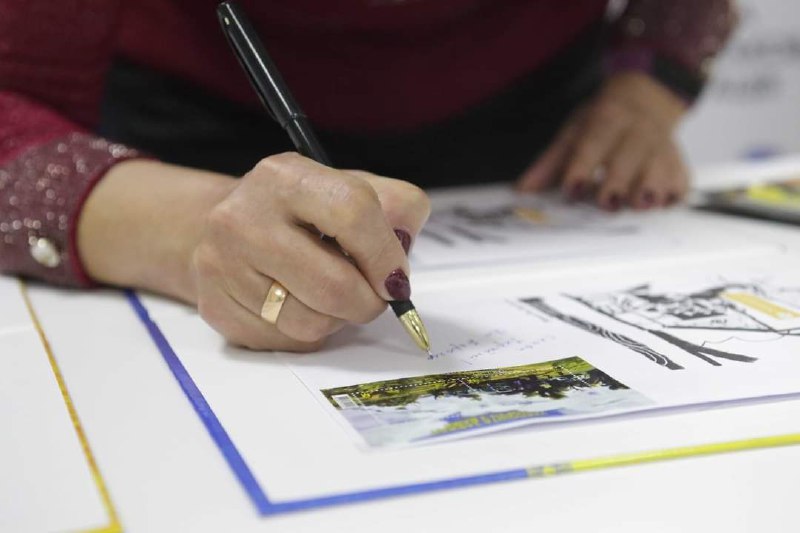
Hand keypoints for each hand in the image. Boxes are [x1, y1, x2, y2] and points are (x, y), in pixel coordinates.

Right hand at [190, 153, 429, 350]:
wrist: (230, 228)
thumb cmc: (303, 213)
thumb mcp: (352, 188)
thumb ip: (396, 207)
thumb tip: (403, 248)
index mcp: (284, 176)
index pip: (353, 212)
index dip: (385, 255)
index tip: (396, 277)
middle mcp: (243, 217)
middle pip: (334, 285)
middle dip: (368, 301)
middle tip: (372, 296)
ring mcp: (222, 265)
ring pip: (311, 323)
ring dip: (337, 319)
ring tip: (328, 294)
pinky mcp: (216, 307)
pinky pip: (286, 341)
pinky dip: (307, 331)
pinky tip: (297, 303)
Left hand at [517, 72, 689, 209]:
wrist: (644, 99)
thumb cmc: (602, 123)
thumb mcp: (573, 133)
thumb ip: (549, 164)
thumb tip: (523, 190)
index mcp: (608, 119)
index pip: (593, 143)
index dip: (583, 166)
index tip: (572, 189)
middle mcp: (638, 130)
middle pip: (630, 155)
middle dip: (620, 180)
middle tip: (608, 203)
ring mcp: (661, 146)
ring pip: (661, 166)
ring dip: (653, 187)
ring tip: (642, 205)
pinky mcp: (678, 162)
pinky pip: (682, 177)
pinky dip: (675, 192)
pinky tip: (665, 205)